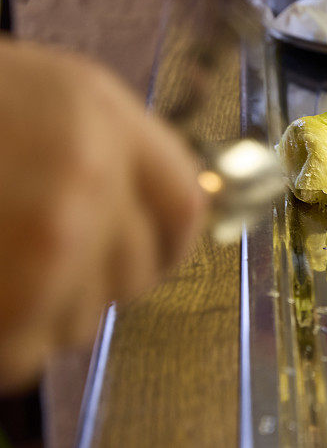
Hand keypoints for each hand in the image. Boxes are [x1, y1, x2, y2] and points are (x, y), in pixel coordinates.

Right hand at [0, 37, 204, 393]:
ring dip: (46, 312)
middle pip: (139, 270)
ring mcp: (51, 237)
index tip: (157, 255)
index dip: (171, 241)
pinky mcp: (12, 299)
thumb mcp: (45, 97)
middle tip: (51, 266)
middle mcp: (88, 174)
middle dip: (99, 281)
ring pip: (86, 319)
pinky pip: (30, 353)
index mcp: (100, 115)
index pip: (183, 203)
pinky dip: (5, 343)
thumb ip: (109, 149)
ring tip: (0, 267)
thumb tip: (156, 219)